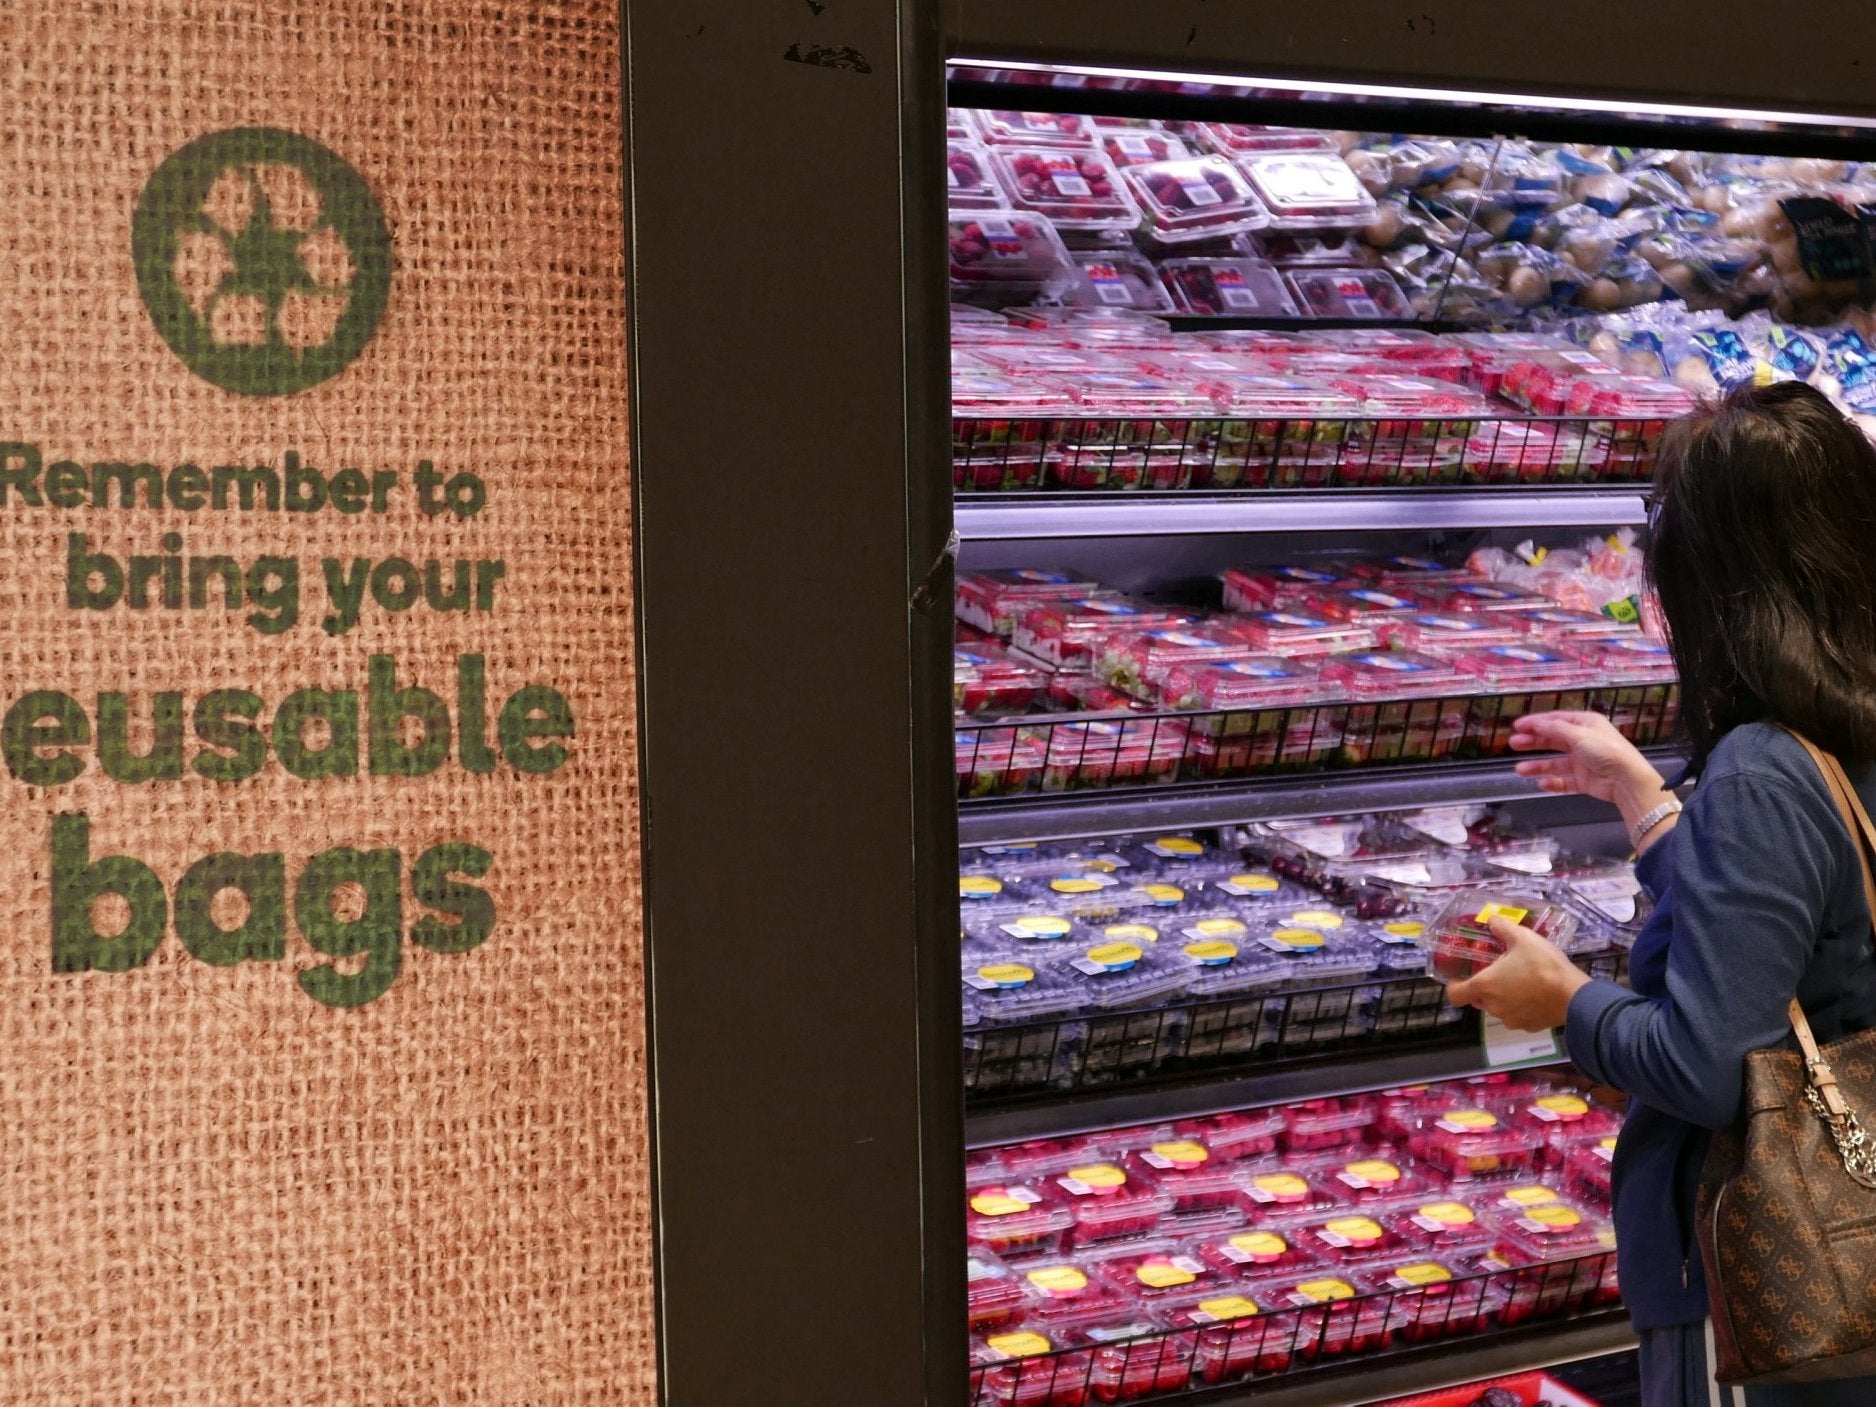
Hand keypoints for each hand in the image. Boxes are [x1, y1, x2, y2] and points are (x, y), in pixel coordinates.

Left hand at [1446, 916, 1590, 1032]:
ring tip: (1520, 981)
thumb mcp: (1523, 938)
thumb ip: (1503, 928)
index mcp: (1485, 986)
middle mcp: (1493, 1007)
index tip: (1461, 977)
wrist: (1574, 996)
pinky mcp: (1529, 1027)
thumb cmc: (1543, 965)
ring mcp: (1511, 1020)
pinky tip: (1535, 995)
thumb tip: (1492, 919)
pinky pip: (1517, 1016)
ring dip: (1503, 997)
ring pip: (1498, 1009)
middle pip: (1477, 1000)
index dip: (1455, 985)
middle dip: (1483, 988)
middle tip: (1497, 972)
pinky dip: (1521, 1008)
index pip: (1455, 994)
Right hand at [1509, 710, 1673, 837]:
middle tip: (1513, 744)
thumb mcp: (1578, 734)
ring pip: (1555, 762)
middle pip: (1553, 740)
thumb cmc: (1605, 751)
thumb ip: (1554, 729)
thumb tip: (1535, 723)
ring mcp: (1583, 762)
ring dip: (1538, 765)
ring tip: (1520, 769)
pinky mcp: (1584, 780)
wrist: (1626, 779)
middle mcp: (1583, 741)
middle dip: (1533, 742)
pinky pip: (1564, 781)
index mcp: (1585, 724)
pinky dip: (1553, 782)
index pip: (1556, 720)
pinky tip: (1541, 783)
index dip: (1536, 723)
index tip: (1517, 726)